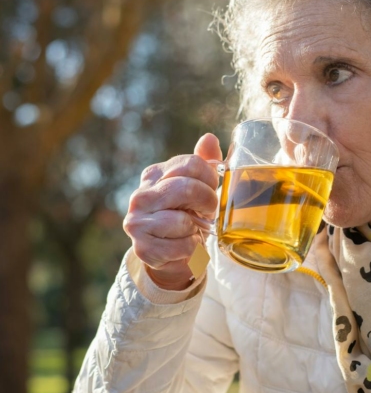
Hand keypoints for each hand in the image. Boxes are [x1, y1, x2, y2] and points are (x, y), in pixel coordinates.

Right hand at [123, 133, 221, 289]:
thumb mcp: (197, 187)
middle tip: (207, 211)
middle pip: (187, 188)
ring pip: (183, 220)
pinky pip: (180, 246)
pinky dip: (190, 249)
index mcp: (154, 175)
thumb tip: (209, 138)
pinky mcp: (142, 248)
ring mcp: (137, 222)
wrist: (170, 254)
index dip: (210, 178)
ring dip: (197, 229)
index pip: (191, 164)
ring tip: (192, 230)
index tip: (212, 188)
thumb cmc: (186, 214)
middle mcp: (140, 196)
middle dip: (207, 202)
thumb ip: (204, 163)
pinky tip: (183, 246)